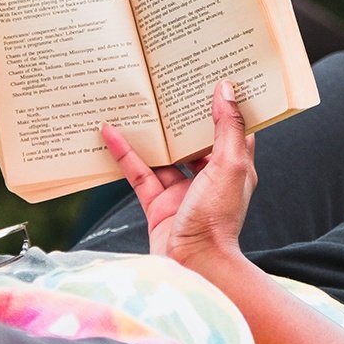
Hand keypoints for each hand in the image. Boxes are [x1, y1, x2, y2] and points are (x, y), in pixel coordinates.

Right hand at [100, 80, 256, 268]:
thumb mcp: (229, 166)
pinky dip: (125, 154)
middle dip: (180, 115)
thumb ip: (227, 128)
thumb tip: (226, 89)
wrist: (193, 267)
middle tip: (165, 81)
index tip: (213, 76)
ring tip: (134, 102)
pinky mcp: (157, 204)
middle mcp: (209, 177)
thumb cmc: (217, 220)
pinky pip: (139, 174)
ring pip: (164, 155)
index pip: (231, 129)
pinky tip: (110, 132)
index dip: (225, 104)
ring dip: (150, 133)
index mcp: (234, 167)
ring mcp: (182, 191)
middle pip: (193, 139)